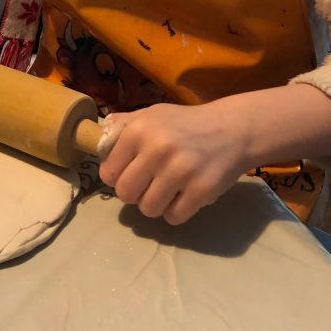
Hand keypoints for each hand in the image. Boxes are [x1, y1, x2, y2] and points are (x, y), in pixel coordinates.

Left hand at [98, 102, 250, 224]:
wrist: (233, 129)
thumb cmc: (185, 124)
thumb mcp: (152, 114)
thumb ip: (122, 126)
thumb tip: (96, 143)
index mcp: (139, 130)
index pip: (108, 173)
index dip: (117, 176)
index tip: (131, 172)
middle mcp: (158, 149)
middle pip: (125, 194)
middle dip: (135, 193)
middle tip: (149, 184)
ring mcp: (181, 171)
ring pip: (148, 209)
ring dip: (155, 204)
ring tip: (167, 189)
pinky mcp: (201, 190)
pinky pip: (174, 217)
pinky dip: (177, 211)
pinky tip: (184, 195)